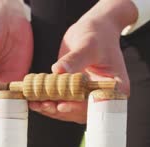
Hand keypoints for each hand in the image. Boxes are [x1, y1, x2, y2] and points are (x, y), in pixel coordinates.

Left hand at [30, 0, 137, 123]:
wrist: (93, 30)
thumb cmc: (97, 34)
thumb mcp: (88, 45)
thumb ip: (75, 59)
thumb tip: (58, 71)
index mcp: (115, 88)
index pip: (98, 104)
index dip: (80, 109)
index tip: (62, 106)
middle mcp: (102, 96)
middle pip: (82, 112)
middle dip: (61, 110)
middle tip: (42, 105)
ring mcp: (88, 97)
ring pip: (70, 111)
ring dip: (52, 109)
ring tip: (35, 104)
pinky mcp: (75, 95)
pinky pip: (63, 103)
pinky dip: (49, 103)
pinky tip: (34, 101)